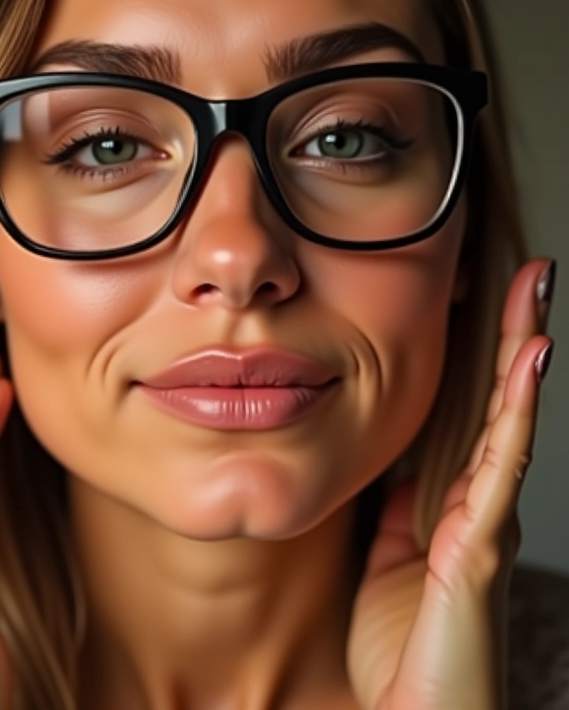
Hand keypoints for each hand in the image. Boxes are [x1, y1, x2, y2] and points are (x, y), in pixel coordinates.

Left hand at [346, 259, 554, 709]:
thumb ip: (397, 509)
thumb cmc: (401, 643)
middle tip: (526, 277)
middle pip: (499, 407)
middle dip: (513, 340)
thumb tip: (392, 463)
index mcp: (453, 505)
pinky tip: (528, 366)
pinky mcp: (478, 548)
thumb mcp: (386, 557)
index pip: (472, 417)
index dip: (482, 362)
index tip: (482, 305)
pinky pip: (499, 468)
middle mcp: (479, 506)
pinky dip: (516, 414)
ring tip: (534, 298)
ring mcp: (485, 523)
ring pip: (509, 424)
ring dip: (522, 358)